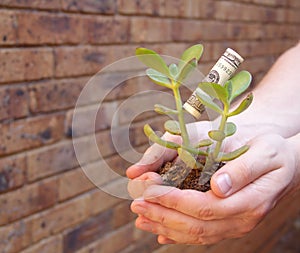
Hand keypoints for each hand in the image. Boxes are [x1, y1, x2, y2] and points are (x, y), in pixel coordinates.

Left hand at [129, 134, 298, 243]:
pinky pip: (202, 234)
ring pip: (196, 234)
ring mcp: (236, 224)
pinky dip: (178, 233)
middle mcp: (242, 219)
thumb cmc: (273, 151)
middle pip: (196, 225)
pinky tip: (161, 231)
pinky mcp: (229, 223)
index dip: (174, 201)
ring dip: (166, 226)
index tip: (149, 191)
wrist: (285, 161)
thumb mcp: (264, 152)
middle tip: (136, 204)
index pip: (205, 207)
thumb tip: (219, 187)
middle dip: (163, 215)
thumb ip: (243, 169)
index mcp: (251, 200)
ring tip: (141, 217)